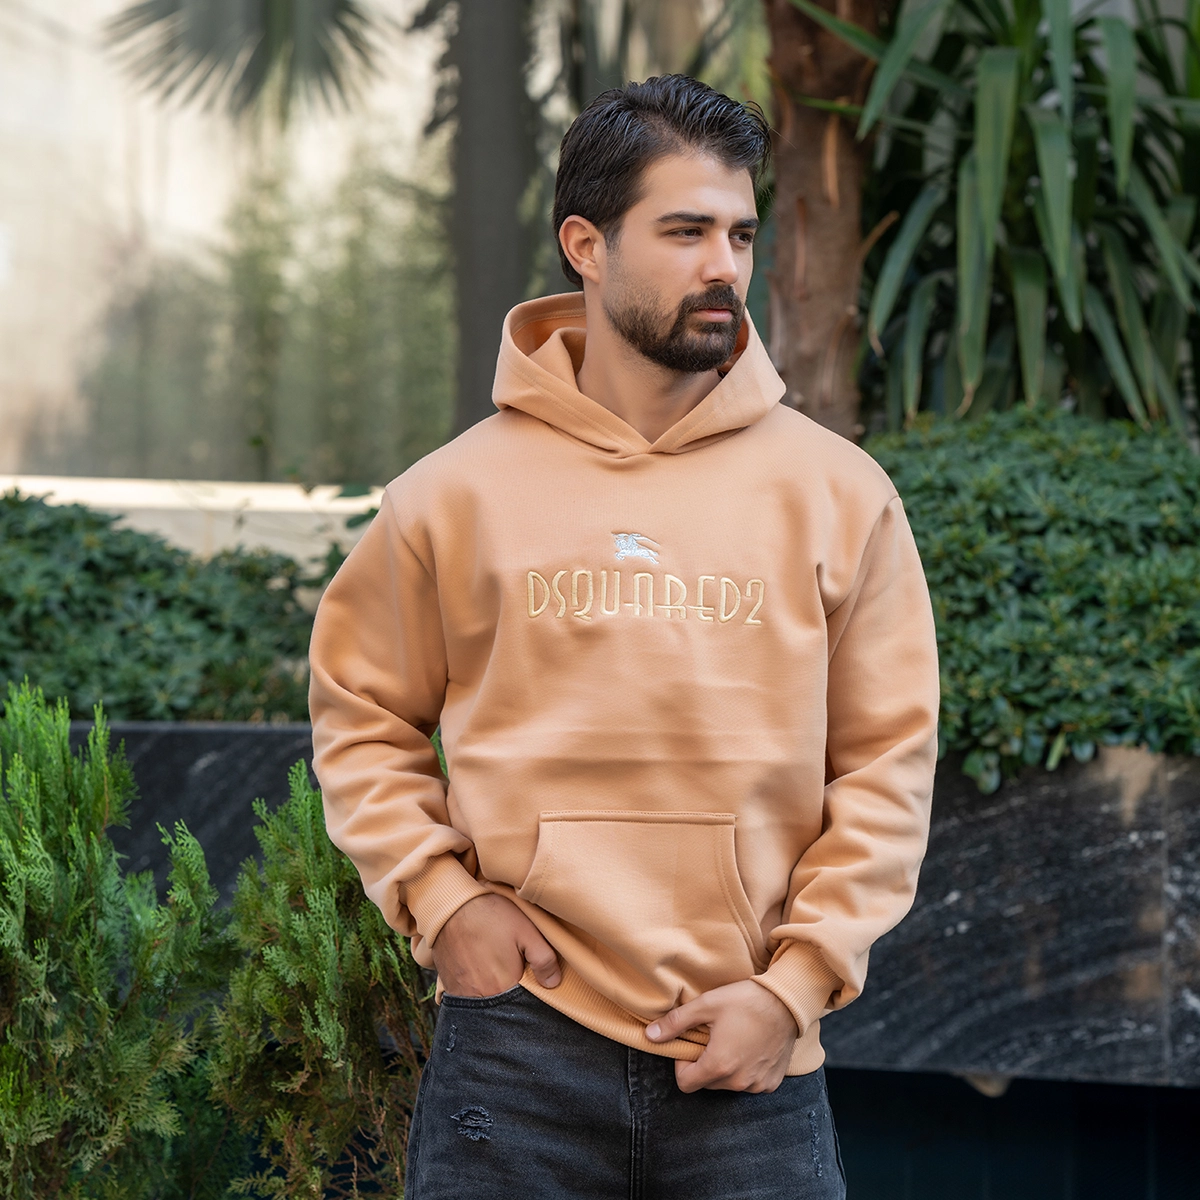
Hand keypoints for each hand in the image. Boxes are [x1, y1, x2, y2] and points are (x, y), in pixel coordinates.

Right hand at [431, 893, 560, 996]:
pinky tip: (480, 970)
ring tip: (496, 969)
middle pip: (504, 1006)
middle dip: (513, 994)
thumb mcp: (526, 930)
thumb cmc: (490, 915)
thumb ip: (543, 958)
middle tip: (514, 970)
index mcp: (503, 987)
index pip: (523, 1003)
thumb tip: (554, 983)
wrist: (449, 906)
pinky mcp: (448, 986)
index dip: (531, 991)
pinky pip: (467, 997)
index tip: (532, 977)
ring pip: (485, 1002)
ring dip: (494, 991)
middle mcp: (481, 997)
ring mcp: (462, 994)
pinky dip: (476, 989)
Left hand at [645, 979, 798, 1092]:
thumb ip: (675, 1023)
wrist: (788, 1002)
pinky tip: (750, 1047)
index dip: (682, 1063)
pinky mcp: (771, 1083)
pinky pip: (749, 1083)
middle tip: (713, 1037)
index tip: (693, 1043)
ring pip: (727, 1084)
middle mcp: (738, 1082)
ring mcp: (756, 1085)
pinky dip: (745, 1070)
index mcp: (718, 1065)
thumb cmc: (746, 1000)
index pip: (685, 1083)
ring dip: (725, 1067)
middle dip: (704, 1064)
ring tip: (733, 1039)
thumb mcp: (706, 1005)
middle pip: (706, 1083)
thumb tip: (649, 1036)